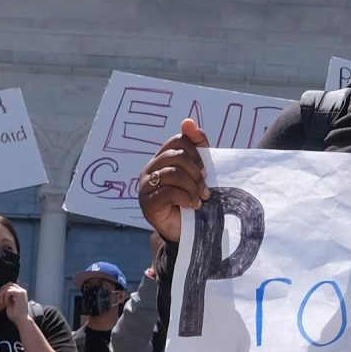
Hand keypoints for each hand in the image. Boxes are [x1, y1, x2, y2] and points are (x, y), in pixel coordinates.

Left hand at [0, 283, 30, 317]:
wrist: (21, 320)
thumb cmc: (15, 315)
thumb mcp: (10, 303)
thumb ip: (8, 296)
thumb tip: (3, 290)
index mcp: (20, 293)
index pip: (10, 285)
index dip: (4, 290)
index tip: (1, 299)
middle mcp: (22, 291)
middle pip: (9, 283)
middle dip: (2, 289)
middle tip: (0, 299)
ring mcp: (22, 291)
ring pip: (8, 286)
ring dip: (3, 293)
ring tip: (2, 302)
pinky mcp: (20, 294)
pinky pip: (9, 291)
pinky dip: (5, 296)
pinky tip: (6, 303)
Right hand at [138, 118, 213, 243]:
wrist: (186, 230)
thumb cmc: (193, 198)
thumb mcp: (199, 170)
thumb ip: (197, 145)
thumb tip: (188, 121)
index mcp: (161, 157)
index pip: (178, 140)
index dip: (196, 152)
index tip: (206, 170)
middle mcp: (149, 168)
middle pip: (177, 155)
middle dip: (197, 173)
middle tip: (205, 190)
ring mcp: (145, 186)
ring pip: (173, 173)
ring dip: (193, 188)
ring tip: (198, 199)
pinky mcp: (147, 203)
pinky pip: (169, 192)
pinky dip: (186, 198)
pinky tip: (191, 206)